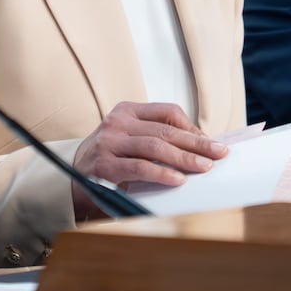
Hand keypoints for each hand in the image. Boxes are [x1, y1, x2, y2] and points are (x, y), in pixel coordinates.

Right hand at [70, 102, 226, 220]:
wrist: (71, 179)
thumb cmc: (109, 160)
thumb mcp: (132, 141)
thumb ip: (159, 139)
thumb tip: (201, 146)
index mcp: (127, 111)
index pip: (167, 112)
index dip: (192, 127)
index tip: (211, 142)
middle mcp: (117, 123)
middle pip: (166, 130)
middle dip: (197, 143)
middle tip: (219, 153)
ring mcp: (108, 143)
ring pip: (155, 147)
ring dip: (184, 158)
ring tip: (204, 167)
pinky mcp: (104, 166)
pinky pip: (140, 167)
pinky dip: (162, 173)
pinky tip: (178, 179)